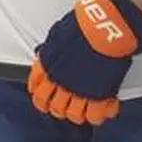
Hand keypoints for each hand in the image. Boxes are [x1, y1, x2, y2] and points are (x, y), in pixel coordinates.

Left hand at [28, 0, 141, 125]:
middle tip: (63, 108)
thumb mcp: (57, 35)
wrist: (103, 28)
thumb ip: (51, 49)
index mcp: (49, 68)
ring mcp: (79, 90)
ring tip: (82, 111)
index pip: (38, 91)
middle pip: (54, 107)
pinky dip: (98, 115)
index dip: (40, 98)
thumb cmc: (82, 26)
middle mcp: (61, 83)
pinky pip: (95, 115)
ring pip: (73, 115)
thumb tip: (47, 53)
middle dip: (58, 109)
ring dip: (77, 115)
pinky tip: (101, 110)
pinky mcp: (99, 95)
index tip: (44, 100)